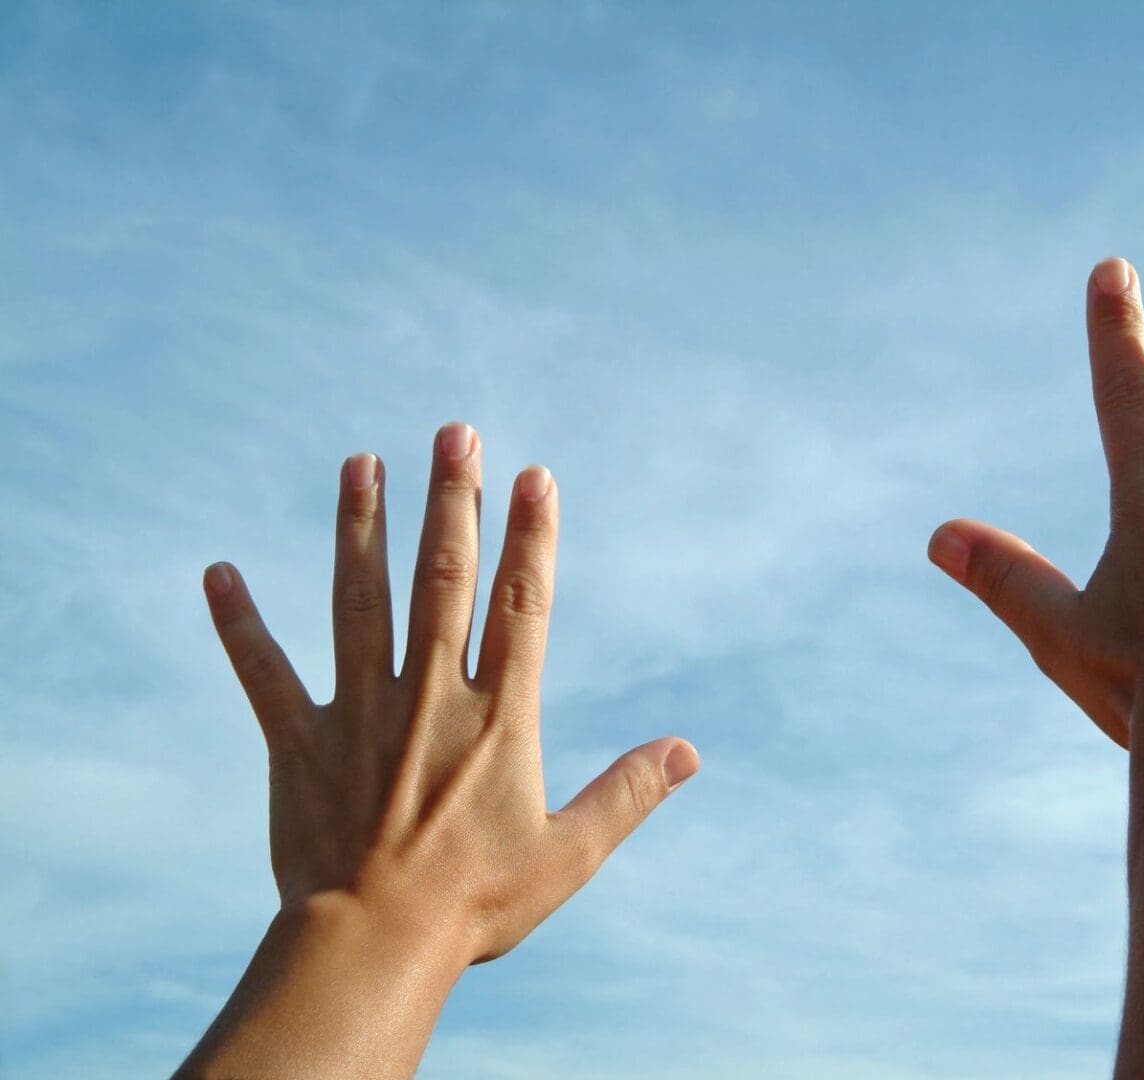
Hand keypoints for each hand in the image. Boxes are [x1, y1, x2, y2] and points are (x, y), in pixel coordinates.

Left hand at [204, 423, 698, 964]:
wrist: (375, 944)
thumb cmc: (478, 904)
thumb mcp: (569, 854)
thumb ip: (627, 794)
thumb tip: (689, 751)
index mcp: (497, 719)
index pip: (520, 606)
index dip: (531, 537)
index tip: (534, 476)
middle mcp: (430, 698)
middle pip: (442, 579)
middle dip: (451, 501)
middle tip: (454, 431)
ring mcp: (360, 714)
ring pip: (359, 602)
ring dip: (360, 529)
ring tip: (360, 464)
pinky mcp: (300, 743)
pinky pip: (265, 675)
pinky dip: (240, 625)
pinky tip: (218, 574)